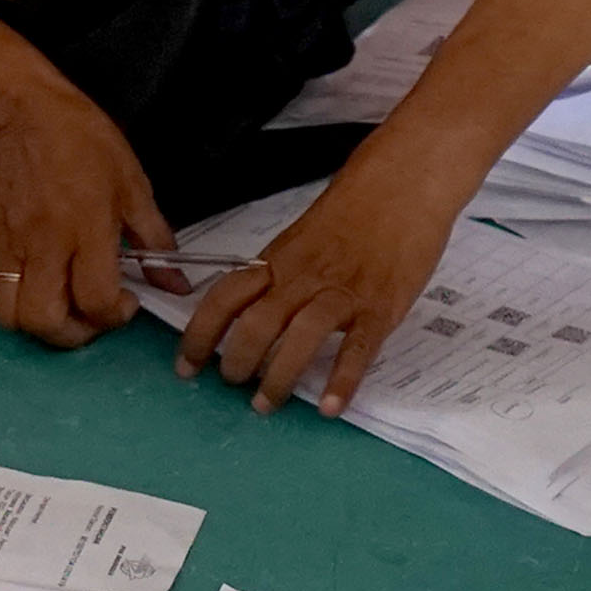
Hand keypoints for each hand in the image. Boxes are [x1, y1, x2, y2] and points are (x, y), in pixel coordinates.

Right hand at [0, 97, 171, 348]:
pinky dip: (15, 303)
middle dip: (74, 334)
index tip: (126, 302)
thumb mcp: (133, 186)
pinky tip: (38, 284)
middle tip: (91, 315)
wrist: (24, 115)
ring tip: (61, 305)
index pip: (95, 301)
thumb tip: (175, 282)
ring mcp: (8, 245)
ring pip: (10, 317)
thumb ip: (155, 241)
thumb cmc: (84, 144)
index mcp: (86, 228)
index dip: (114, 316)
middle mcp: (43, 243)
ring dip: (38, 325)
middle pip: (45, 321)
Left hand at [177, 144, 466, 414]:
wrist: (404, 183)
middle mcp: (303, 278)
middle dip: (235, 361)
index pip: (226, 298)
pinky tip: (330, 407)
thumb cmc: (356, 210)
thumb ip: (280, 275)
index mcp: (279, 260)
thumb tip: (252, 313)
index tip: (186, 365)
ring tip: (267, 404)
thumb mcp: (303, 239)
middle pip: (256, 323)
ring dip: (277, 377)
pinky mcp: (379, 306)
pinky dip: (342, 380)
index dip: (199, 334)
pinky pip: (357, 349)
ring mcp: (342, 293)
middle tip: (231, 385)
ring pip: (299, 337)